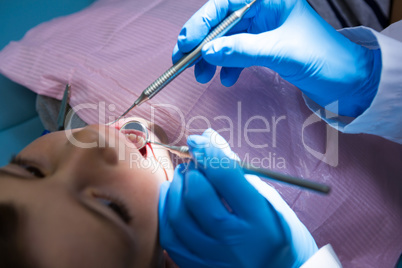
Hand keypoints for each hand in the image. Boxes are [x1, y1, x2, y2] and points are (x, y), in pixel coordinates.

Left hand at [159, 129, 316, 266]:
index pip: (225, 176)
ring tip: (183, 178)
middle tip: (195, 166)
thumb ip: (240, 172)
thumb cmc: (278, 235)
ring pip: (178, 216)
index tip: (199, 141)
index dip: (208, 152)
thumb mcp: (270, 201)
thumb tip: (210, 139)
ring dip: (175, 188)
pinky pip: (170, 237)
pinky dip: (167, 212)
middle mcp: (235, 242)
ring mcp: (214, 258)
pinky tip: (173, 199)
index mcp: (260, 221)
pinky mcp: (198, 267)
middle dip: (192, 172)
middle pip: (197, 196)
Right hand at [173, 0, 381, 116]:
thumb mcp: (279, 51)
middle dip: (201, 41)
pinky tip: (226, 79)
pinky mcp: (264, 47)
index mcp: (270, 0)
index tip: (186, 42)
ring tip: (202, 76)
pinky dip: (228, 66)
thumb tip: (207, 51)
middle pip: (221, 22)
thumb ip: (241, 49)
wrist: (347, 81)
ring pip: (226, 39)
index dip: (202, 22)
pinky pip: (237, 53)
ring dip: (211, 57)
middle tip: (183, 60)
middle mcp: (263, 10)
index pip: (226, 4)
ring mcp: (263, 30)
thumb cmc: (322, 58)